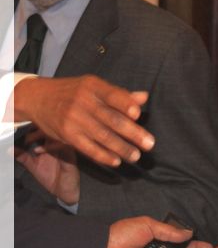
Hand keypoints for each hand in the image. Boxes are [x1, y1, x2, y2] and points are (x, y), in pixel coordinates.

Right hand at [13, 75, 154, 166]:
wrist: (39, 98)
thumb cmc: (74, 91)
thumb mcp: (94, 86)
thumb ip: (119, 94)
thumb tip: (144, 97)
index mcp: (93, 86)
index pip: (112, 95)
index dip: (125, 104)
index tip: (138, 114)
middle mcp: (83, 102)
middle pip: (111, 119)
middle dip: (132, 133)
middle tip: (149, 144)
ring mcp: (73, 119)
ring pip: (101, 135)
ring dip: (121, 148)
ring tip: (136, 156)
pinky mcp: (66, 134)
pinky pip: (87, 147)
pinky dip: (102, 155)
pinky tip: (116, 161)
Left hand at [15, 134, 79, 203]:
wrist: (64, 190)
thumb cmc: (51, 176)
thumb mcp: (33, 166)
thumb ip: (23, 156)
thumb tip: (8, 148)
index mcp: (50, 143)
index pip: (43, 128)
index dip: (33, 126)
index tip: (19, 127)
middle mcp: (58, 143)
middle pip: (50, 127)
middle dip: (36, 128)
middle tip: (23, 133)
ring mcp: (65, 148)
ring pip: (56, 134)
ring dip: (41, 135)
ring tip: (28, 140)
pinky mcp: (70, 155)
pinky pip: (61, 146)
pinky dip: (49, 147)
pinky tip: (37, 151)